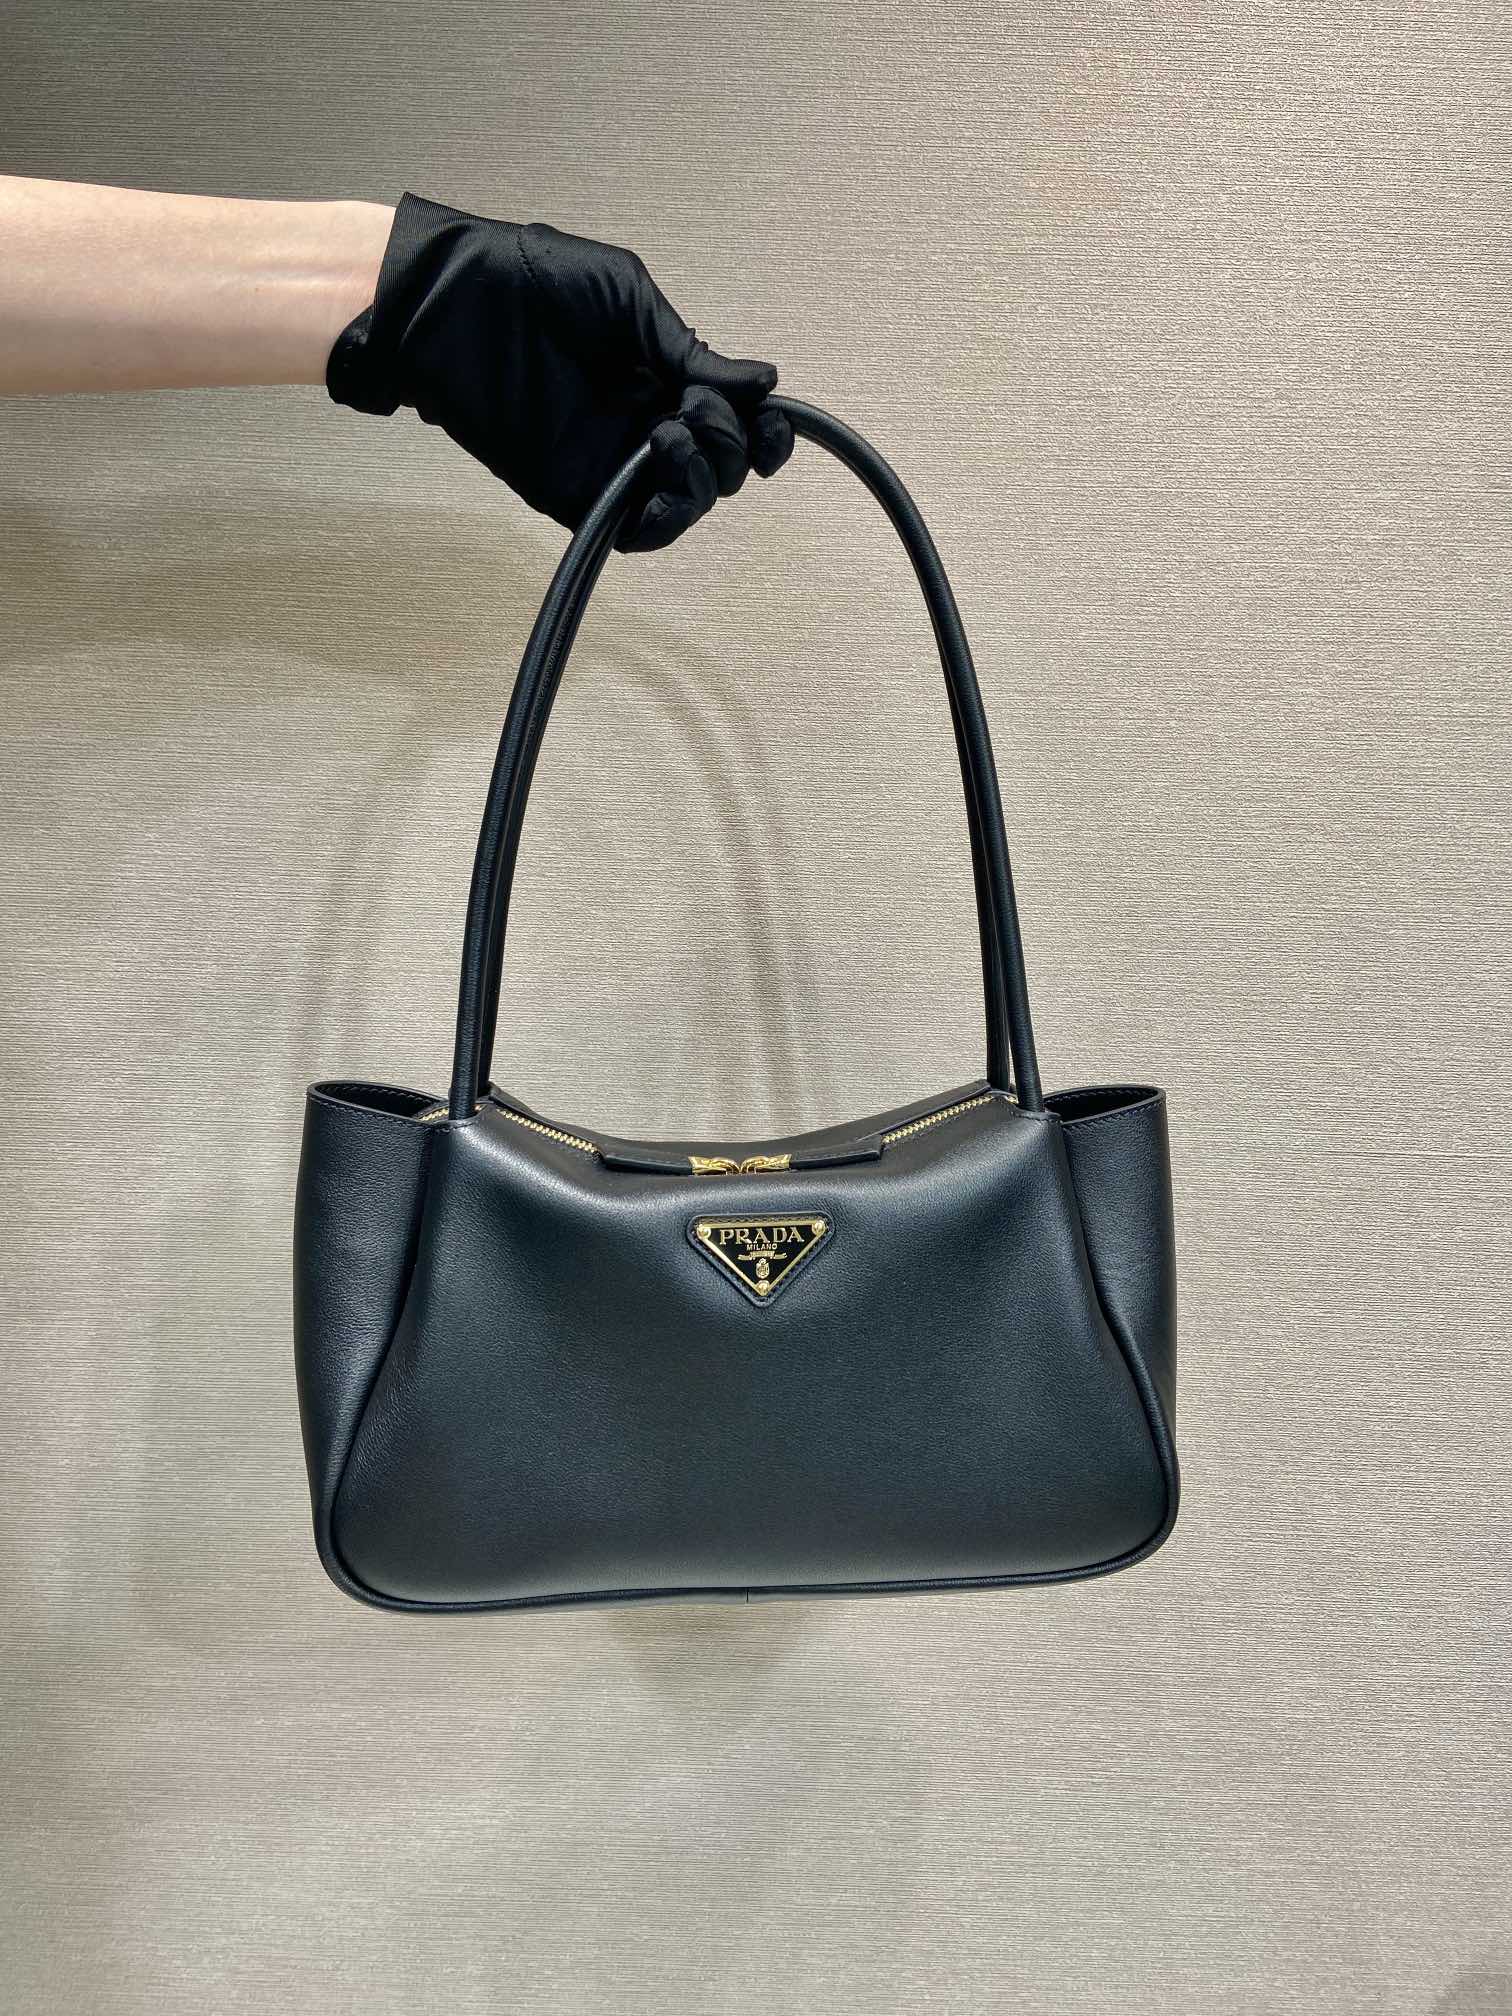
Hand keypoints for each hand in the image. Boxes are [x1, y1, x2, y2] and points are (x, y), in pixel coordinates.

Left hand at [327, 193, 792, 551]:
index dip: (766, 431)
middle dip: (733, 444)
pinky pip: (638, 531)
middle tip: (698, 409)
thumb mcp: (629, 299)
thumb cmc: (528, 280)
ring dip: (705, 477)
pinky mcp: (577, 493)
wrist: (452, 302)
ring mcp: (614, 462)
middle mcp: (645, 423)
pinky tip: (658, 469)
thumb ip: (691, 351)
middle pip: (724, 466)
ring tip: (672, 433)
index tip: (772, 420)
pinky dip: (665, 516)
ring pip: (691, 504)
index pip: (736, 421)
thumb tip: (765, 383)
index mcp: (663, 376)